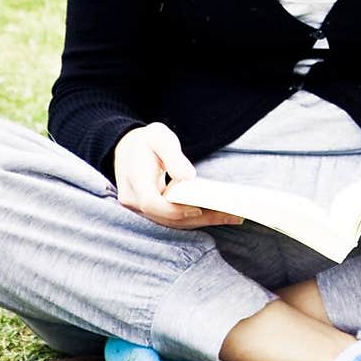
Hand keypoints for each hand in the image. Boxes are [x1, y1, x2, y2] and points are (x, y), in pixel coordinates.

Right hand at [113, 122, 241, 229]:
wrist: (127, 147)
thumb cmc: (146, 141)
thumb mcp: (159, 138)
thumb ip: (173, 157)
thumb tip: (188, 179)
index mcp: (134, 179)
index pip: (151, 203)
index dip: (174, 209)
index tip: (197, 209)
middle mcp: (133, 200)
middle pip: (166, 218)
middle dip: (199, 218)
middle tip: (231, 215)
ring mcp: (141, 209)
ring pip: (173, 222)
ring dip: (202, 221)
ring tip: (232, 216)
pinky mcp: (153, 211)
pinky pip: (174, 219)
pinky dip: (196, 218)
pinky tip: (218, 214)